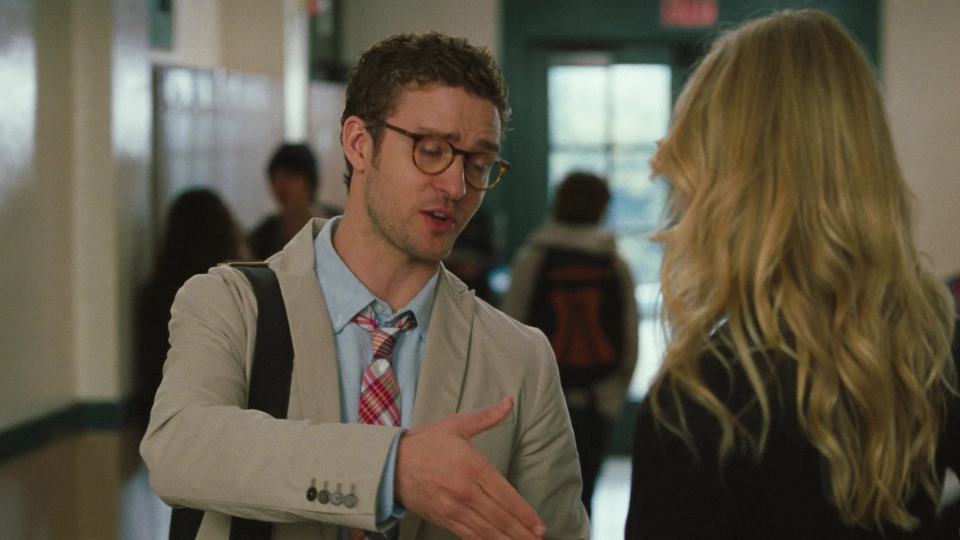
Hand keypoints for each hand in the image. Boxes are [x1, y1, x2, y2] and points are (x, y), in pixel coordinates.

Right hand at [395, 397, 546, 539]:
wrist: (391, 463)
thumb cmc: (427, 443)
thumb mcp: (457, 425)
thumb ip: (487, 417)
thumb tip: (509, 402)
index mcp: (473, 466)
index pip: (505, 495)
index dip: (524, 512)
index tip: (539, 523)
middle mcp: (466, 490)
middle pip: (500, 516)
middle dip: (521, 531)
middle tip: (538, 539)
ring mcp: (453, 508)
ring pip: (486, 530)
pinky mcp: (443, 518)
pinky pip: (469, 535)